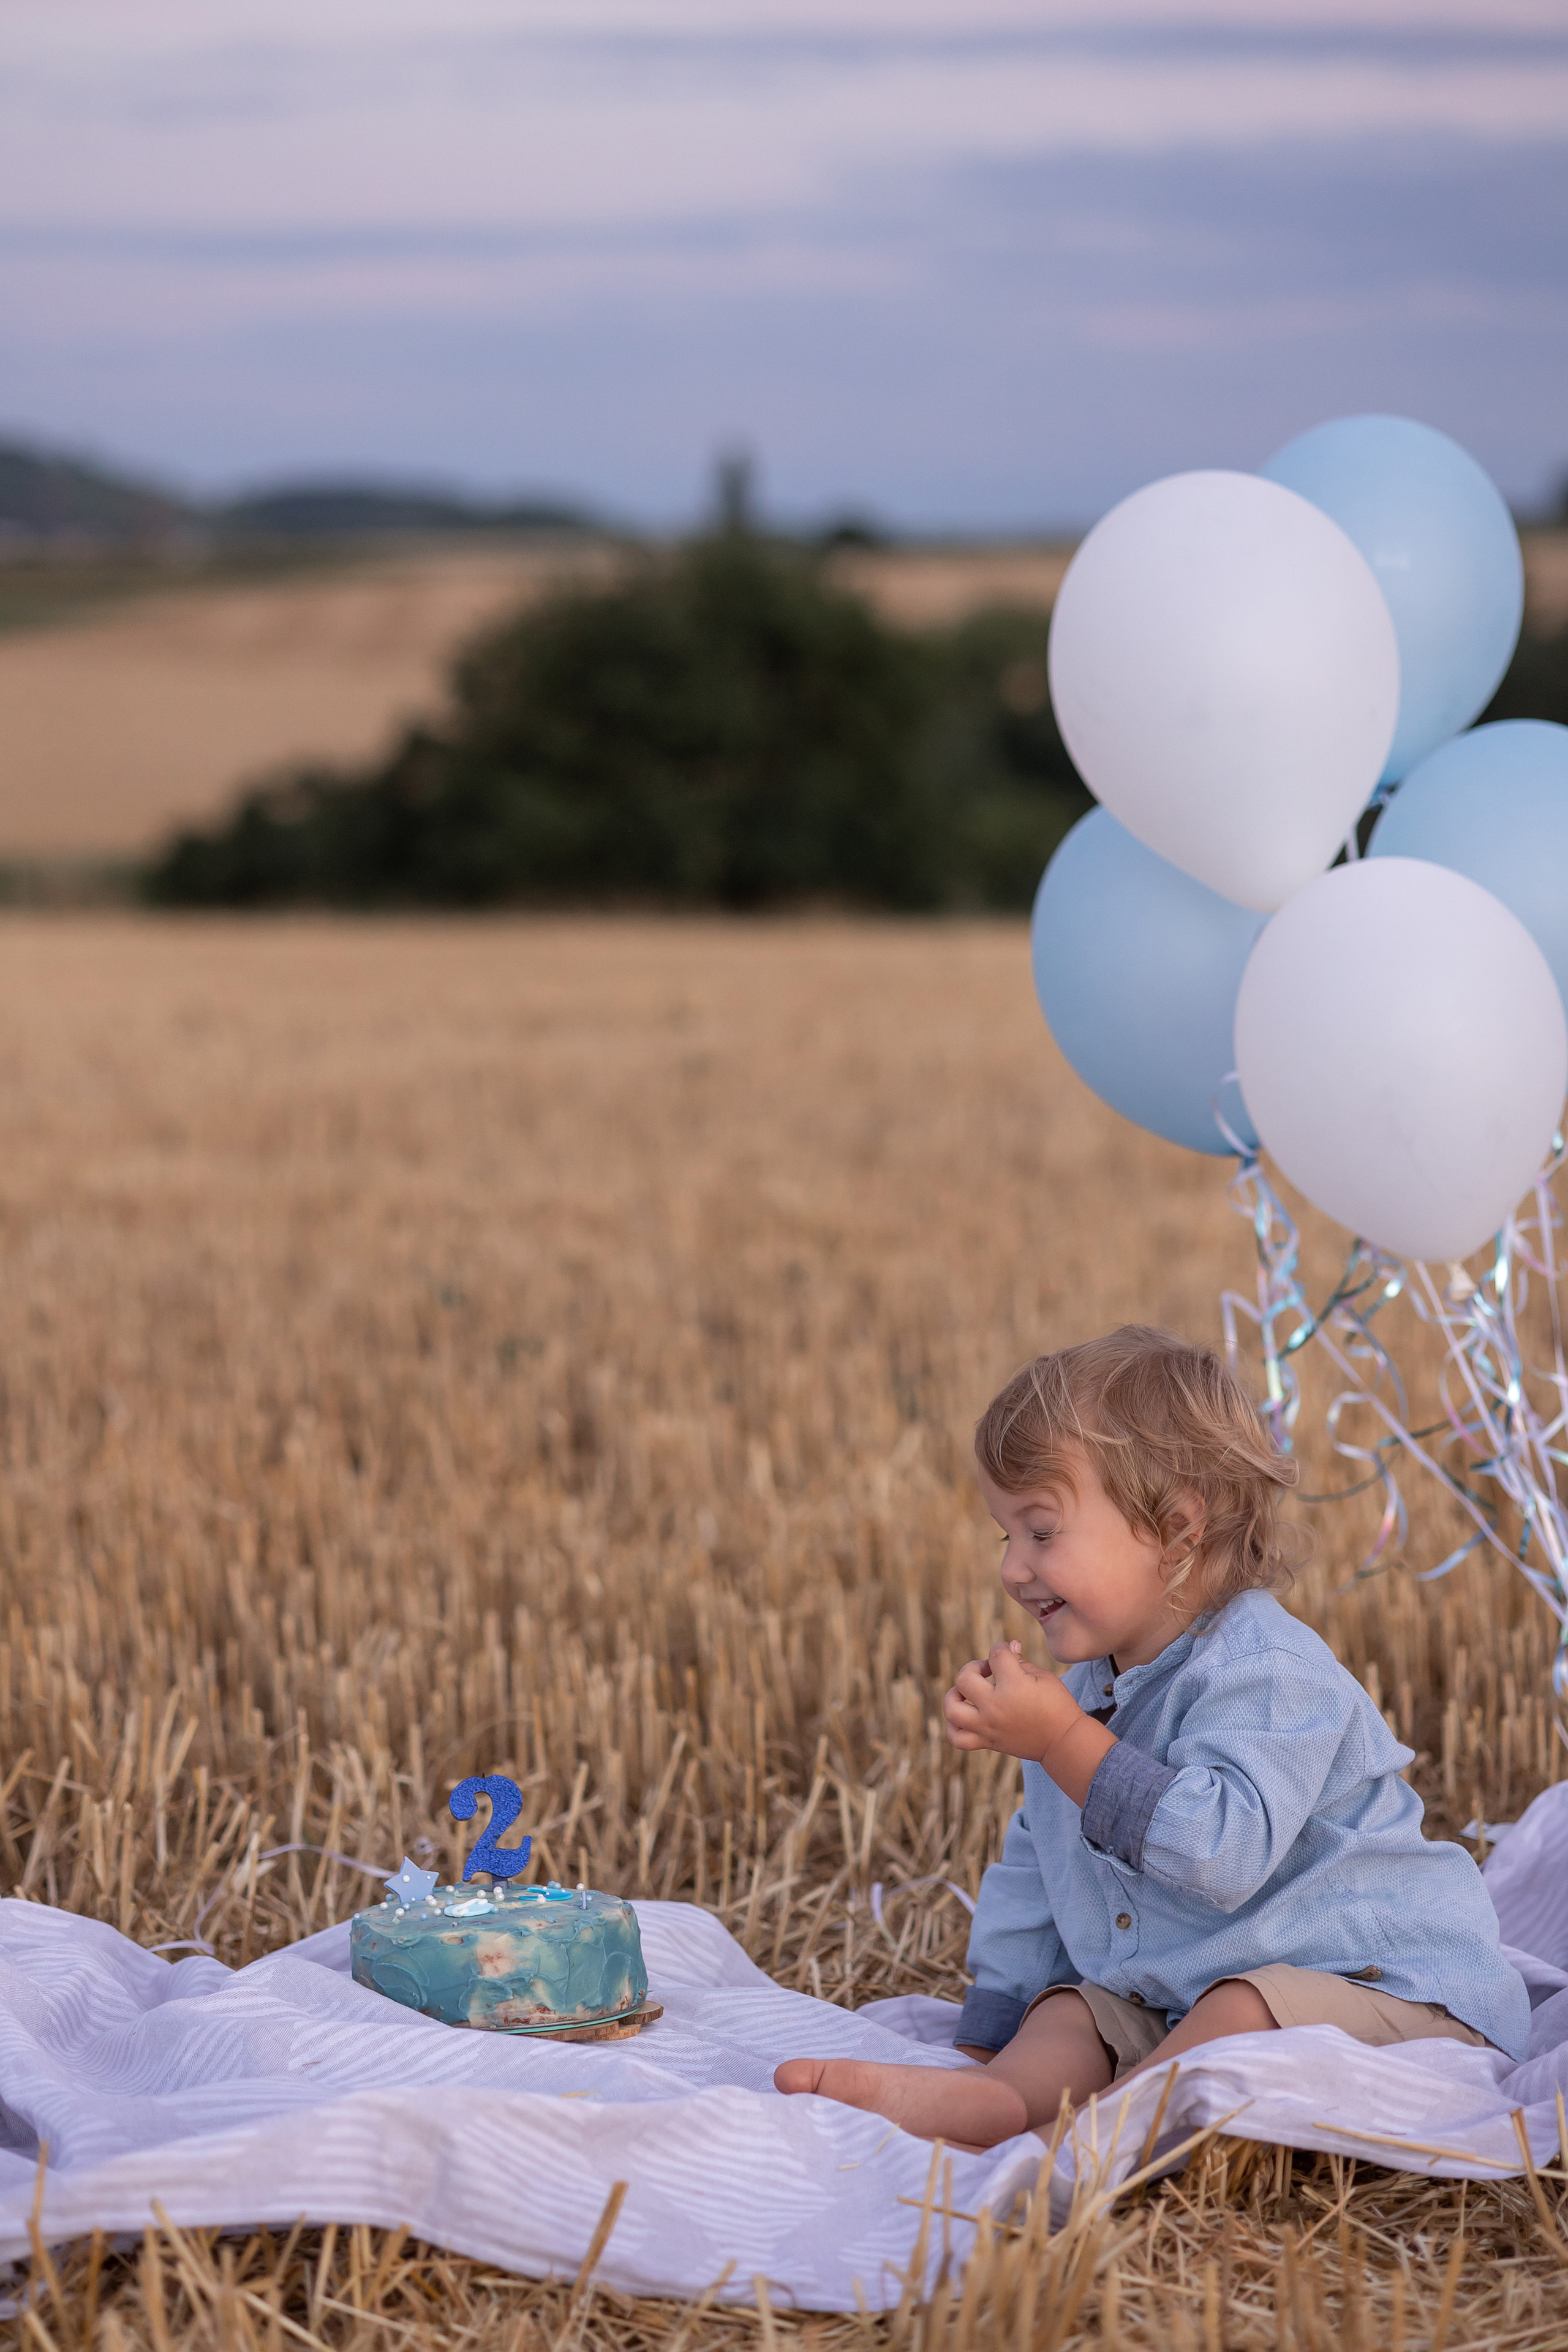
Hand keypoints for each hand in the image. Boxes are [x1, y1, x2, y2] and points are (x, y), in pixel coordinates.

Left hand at [943, 1642, 1080, 1762]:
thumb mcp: (1044, 1677)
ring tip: (967, 1693)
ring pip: (952, 1709)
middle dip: (975, 1667)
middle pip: (964, 1678)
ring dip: (955, 1695)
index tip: (1008, 1654)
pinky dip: (954, 1727)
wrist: (1063, 1741)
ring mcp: (988, 1726)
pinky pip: (957, 1738)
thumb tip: (1009, 1646)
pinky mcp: (987, 1742)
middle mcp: (995, 1706)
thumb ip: (1021, 1661)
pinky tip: (965, 1716)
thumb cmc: (1057, 1705)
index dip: (1001, 1648)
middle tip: (989, 1672)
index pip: (996, 1654)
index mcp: (1014, 1686)